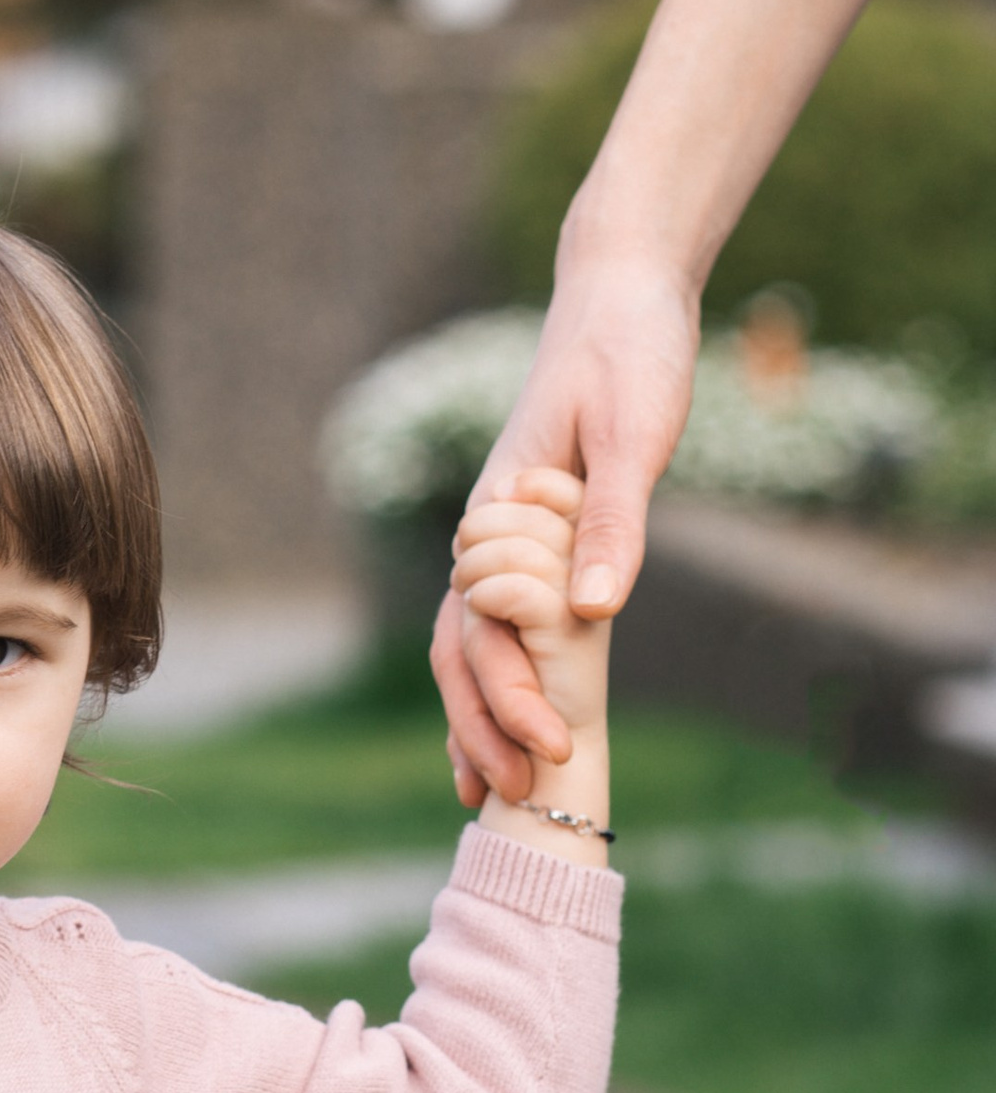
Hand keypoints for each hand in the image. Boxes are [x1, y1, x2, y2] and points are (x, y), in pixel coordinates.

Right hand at [431, 256, 696, 803]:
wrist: (619, 295)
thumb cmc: (628, 354)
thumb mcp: (633, 433)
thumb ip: (614, 519)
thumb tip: (596, 613)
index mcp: (501, 512)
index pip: (486, 625)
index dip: (512, 693)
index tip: (548, 747)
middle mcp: (485, 532)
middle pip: (459, 647)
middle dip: (482, 725)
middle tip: (515, 797)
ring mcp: (498, 539)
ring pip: (462, 642)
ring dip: (474, 715)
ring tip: (487, 790)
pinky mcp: (528, 539)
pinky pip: (491, 623)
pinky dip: (491, 679)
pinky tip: (504, 725)